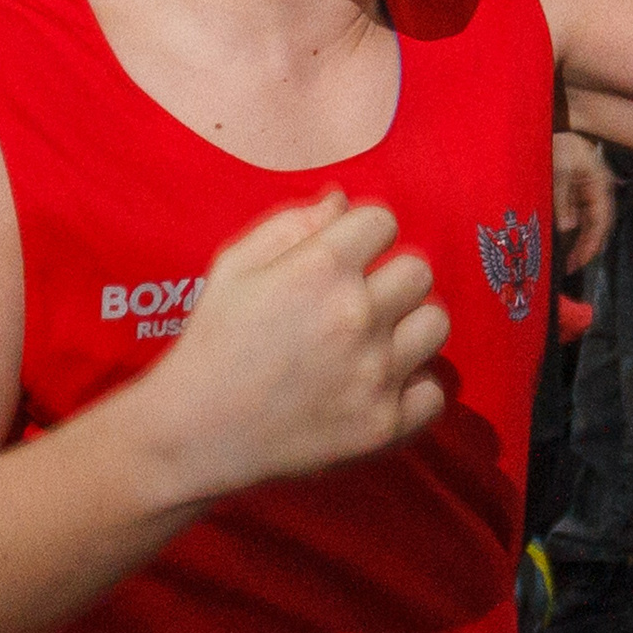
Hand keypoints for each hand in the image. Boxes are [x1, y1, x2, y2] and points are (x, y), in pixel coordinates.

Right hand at [142, 192, 448, 504]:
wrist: (196, 431)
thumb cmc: (213, 340)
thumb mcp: (234, 265)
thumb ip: (291, 223)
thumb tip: (344, 201)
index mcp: (320, 269)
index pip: (384, 222)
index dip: (365, 235)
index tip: (349, 256)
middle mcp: (357, 316)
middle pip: (419, 271)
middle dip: (390, 277)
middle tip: (361, 301)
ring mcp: (375, 373)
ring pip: (436, 324)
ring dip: (409, 327)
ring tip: (377, 341)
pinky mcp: (384, 423)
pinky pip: (434, 392)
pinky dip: (413, 388)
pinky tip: (382, 385)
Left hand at [550, 132, 613, 272]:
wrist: (558, 122)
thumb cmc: (561, 143)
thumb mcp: (559, 170)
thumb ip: (563, 199)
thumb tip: (567, 228)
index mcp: (600, 187)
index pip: (601, 222)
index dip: (591, 245)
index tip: (577, 263)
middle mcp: (598, 191)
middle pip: (597, 226)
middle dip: (586, 248)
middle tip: (569, 267)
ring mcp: (588, 190)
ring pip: (588, 221)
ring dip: (579, 240)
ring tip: (566, 259)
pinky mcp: (577, 188)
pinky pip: (578, 213)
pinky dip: (572, 228)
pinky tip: (562, 238)